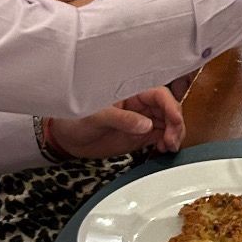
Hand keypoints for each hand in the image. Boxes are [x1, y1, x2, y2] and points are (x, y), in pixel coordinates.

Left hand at [46, 88, 184, 161]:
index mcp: (131, 92)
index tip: (175, 121)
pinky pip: (161, 136)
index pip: (159, 95)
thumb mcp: (96, 116)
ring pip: (168, 124)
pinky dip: (167, 142)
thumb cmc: (76, 120)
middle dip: (175, 124)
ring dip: (173, 134)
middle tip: (171, 140)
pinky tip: (164, 149)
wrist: (66, 140)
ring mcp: (141, 120)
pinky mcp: (140, 135)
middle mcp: (140, 105)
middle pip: (168, 109)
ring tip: (169, 147)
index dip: (171, 107)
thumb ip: (122, 119)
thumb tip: (145, 124)